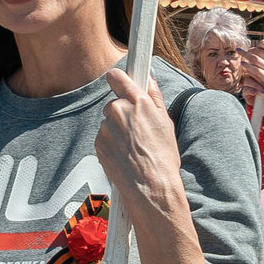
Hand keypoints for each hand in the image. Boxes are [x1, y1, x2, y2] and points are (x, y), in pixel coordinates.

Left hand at [96, 67, 191, 233]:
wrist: (151, 187)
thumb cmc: (163, 156)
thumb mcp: (166, 122)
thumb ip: (154, 95)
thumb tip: (147, 76)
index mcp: (137, 101)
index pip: (117, 77)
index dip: (117, 79)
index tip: (118, 82)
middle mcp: (119, 111)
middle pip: (114, 103)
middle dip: (122, 113)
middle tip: (138, 130)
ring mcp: (106, 128)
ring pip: (109, 122)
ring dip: (117, 130)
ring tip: (133, 148)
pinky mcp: (98, 143)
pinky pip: (103, 138)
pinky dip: (111, 144)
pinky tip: (125, 155)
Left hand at [236, 41, 263, 100]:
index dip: (259, 44)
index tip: (257, 47)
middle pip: (258, 50)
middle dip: (251, 50)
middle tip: (247, 51)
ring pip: (254, 58)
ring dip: (245, 55)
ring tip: (240, 53)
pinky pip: (254, 70)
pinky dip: (247, 66)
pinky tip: (243, 64)